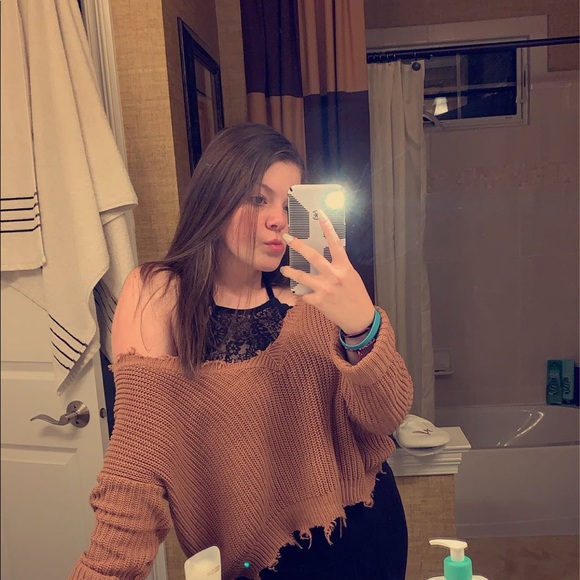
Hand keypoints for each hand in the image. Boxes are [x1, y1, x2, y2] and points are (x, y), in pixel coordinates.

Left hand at [280, 210, 375, 334]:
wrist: (359, 319)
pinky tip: (306, 294)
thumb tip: (326, 256)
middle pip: (312, 256)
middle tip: (287, 237)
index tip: (320, 215)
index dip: (327, 227)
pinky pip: (304, 294)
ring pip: (301, 276)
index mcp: (344, 267)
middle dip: (298, 245)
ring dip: (290, 271)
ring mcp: (324, 289)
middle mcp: (334, 276)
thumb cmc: (356, 296)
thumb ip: (339, 266)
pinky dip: (304, 293)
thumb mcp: (352, 277)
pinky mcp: (318, 301)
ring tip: (283, 269)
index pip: (335, 243)